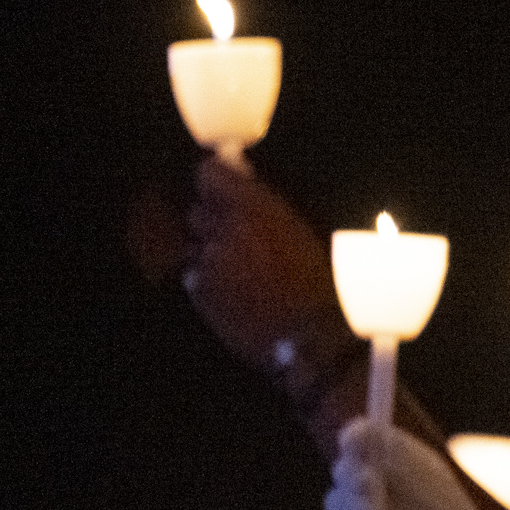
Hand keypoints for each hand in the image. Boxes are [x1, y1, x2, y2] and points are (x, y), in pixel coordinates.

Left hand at [182, 158, 340, 366]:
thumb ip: (263, 204)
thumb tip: (240, 181)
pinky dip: (207, 281)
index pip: (208, 174)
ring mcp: (207, 261)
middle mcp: (223, 228)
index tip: (221, 186)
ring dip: (210, 253)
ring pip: (195, 246)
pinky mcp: (198, 291)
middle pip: (197, 212)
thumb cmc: (316, 282)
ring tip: (238, 273)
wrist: (308, 335)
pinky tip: (234, 295)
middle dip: (212, 222)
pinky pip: (193, 275)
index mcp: (253, 208)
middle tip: (237, 239)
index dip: (213, 180)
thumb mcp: (298, 230)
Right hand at [327, 421, 509, 509]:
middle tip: (365, 481)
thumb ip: (403, 461)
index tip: (354, 436)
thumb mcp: (438, 494)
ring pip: (337, 503)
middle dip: (351, 473)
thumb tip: (365, 425)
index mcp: (405, 474)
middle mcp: (382, 496)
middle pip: (346, 470)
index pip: (370, 444)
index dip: (358, 437)